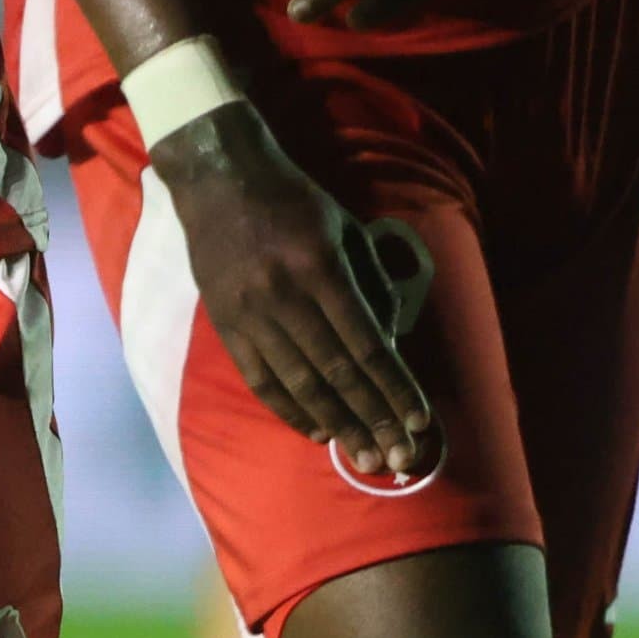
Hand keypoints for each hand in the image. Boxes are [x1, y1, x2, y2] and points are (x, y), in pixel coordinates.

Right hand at [151, 106, 435, 479]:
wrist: (219, 178)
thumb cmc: (294, 200)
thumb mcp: (346, 228)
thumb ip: (371, 285)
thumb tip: (388, 345)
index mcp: (320, 266)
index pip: (366, 344)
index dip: (395, 388)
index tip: (419, 422)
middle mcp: (284, 294)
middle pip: (337, 373)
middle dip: (373, 420)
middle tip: (397, 459)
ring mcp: (249, 312)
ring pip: (299, 384)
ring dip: (336, 426)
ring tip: (364, 457)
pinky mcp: (224, 324)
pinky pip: (259, 379)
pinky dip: (289, 411)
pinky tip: (315, 431)